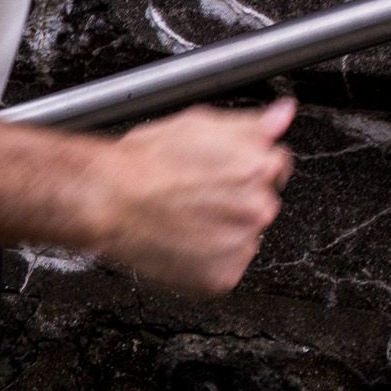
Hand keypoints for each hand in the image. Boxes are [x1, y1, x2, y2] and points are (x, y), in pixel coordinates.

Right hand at [97, 97, 295, 295]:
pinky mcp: (223, 277)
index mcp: (258, 167)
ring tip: (184, 219)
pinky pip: (225, 268)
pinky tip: (183, 241)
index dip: (245, 165)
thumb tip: (283, 114)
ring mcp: (242, 245)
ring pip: (243, 236)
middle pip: (261, 202)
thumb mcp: (199, 124)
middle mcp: (258, 208)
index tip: (222, 173)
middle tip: (195, 196)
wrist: (107, 201)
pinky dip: (208, 260)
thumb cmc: (143, 163)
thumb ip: (251, 123)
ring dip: (222, 231)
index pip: (276, 165)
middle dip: (235, 199)